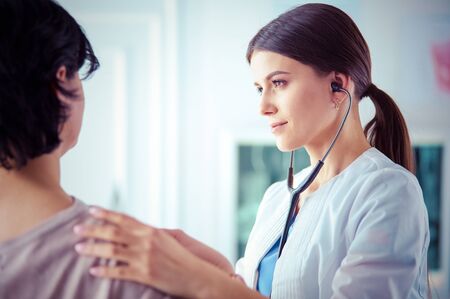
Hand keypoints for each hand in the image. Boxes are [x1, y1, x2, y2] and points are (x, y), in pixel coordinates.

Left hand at [73, 207, 231, 296]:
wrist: (197, 276)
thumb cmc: (184, 258)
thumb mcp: (170, 240)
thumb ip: (152, 233)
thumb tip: (138, 228)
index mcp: (151, 231)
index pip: (124, 219)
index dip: (106, 214)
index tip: (91, 210)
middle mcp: (146, 241)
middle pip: (114, 233)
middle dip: (93, 230)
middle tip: (76, 229)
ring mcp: (145, 258)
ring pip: (112, 251)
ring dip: (93, 248)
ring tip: (78, 248)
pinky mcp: (144, 275)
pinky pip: (119, 272)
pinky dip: (104, 271)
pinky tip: (93, 270)